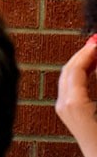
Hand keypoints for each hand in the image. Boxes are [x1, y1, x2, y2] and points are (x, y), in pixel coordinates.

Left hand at [57, 35, 96, 156]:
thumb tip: (96, 58)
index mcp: (73, 103)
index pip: (75, 68)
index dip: (87, 52)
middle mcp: (63, 104)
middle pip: (68, 70)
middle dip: (83, 55)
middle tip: (96, 44)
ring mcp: (63, 109)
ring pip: (68, 78)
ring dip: (82, 63)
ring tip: (96, 53)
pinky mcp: (67, 113)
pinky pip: (70, 86)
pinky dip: (80, 74)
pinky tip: (92, 68)